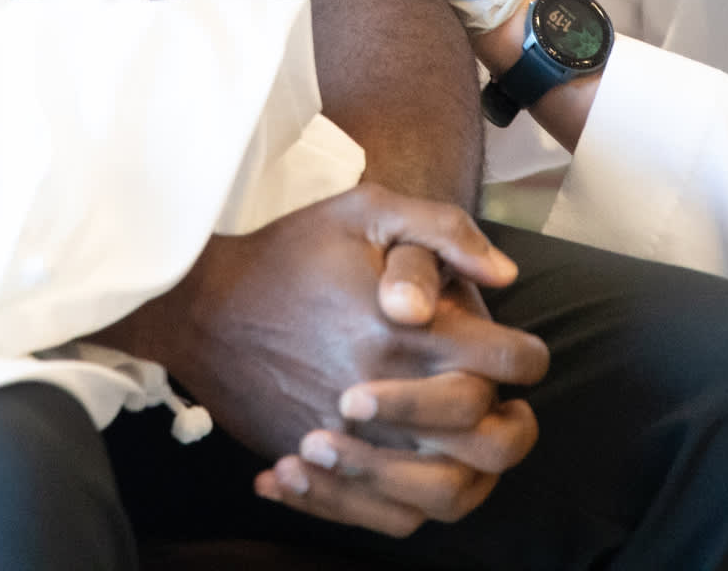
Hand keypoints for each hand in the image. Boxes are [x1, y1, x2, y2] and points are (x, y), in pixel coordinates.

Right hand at [104, 187, 546, 537]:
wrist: (199, 307)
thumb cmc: (287, 253)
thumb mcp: (363, 210)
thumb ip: (442, 230)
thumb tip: (505, 276)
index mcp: (408, 331)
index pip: (509, 363)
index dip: (529, 359)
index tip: (523, 355)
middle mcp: (388, 392)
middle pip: (491, 442)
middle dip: (518, 427)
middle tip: (513, 409)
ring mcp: (354, 440)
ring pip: (446, 493)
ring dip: (473, 475)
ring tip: (472, 450)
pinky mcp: (321, 466)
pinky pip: (387, 517)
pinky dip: (411, 506)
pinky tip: (413, 477)